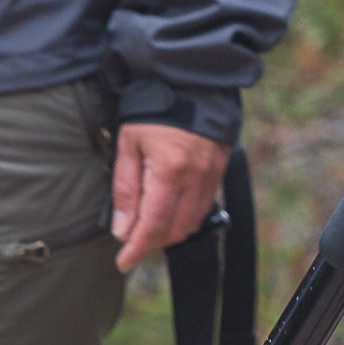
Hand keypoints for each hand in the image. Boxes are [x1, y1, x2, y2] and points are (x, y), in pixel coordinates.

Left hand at [112, 123, 231, 272]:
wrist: (193, 82)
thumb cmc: (154, 109)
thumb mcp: (129, 144)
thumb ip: (126, 188)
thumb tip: (123, 230)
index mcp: (169, 169)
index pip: (153, 224)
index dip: (137, 249)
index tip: (123, 263)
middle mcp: (196, 176)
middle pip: (174, 229)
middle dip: (151, 242)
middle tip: (131, 241)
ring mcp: (212, 174)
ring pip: (192, 222)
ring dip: (169, 232)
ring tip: (148, 226)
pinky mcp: (220, 170)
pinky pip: (205, 207)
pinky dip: (186, 218)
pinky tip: (170, 211)